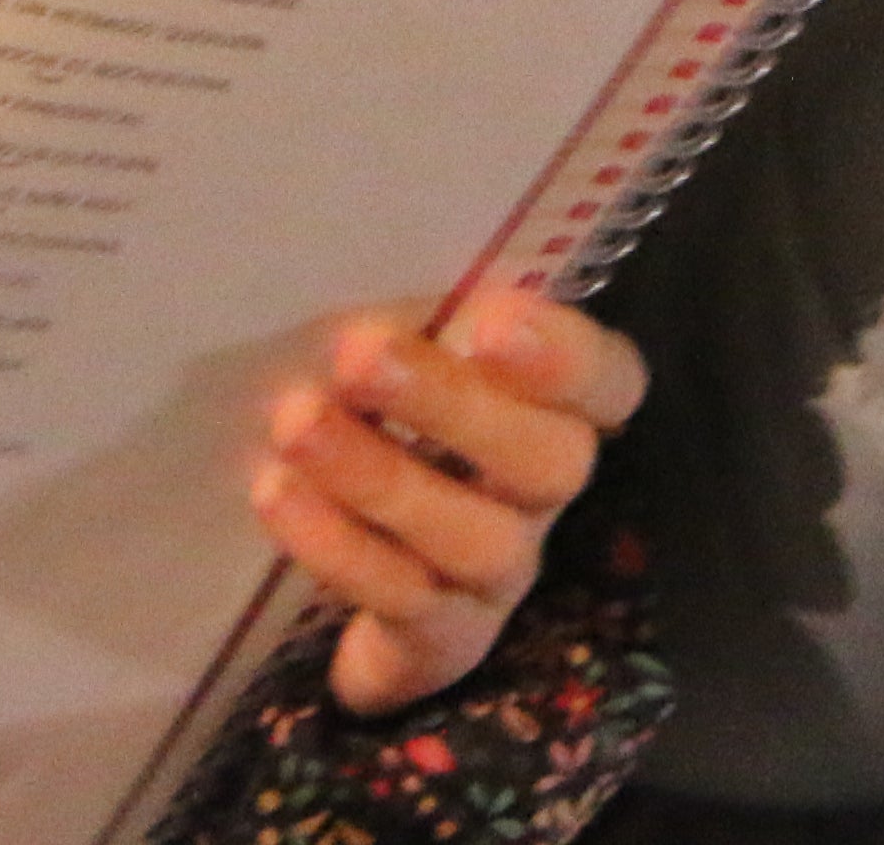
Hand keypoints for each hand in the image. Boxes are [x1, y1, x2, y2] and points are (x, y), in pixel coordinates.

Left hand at [247, 289, 647, 713]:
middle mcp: (540, 495)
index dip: (566, 356)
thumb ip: (409, 316)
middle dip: (452, 406)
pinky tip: (277, 493)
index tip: (490, 319)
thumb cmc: (379, 407)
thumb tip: (342, 244)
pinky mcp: (443, 638)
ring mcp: (498, 572)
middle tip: (358, 354)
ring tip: (295, 423)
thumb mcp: (404, 350)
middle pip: (547, 461)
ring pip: (476, 539)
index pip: (606, 380)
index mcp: (555, 408)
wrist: (351, 554)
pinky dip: (338, 547)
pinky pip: (405, 602)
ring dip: (381, 478)